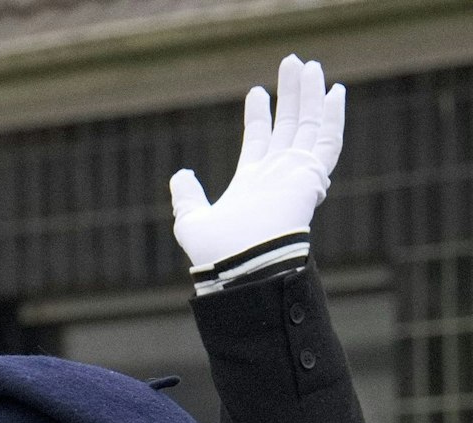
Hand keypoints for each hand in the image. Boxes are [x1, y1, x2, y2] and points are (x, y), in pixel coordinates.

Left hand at [169, 55, 345, 267]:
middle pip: (288, 126)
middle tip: (291, 63)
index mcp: (252, 184)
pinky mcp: (311, 177)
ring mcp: (295, 175)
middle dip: (290, 95)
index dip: (258, 116)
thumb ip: (187, 196)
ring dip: (310, 95)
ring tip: (309, 65)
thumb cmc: (216, 252)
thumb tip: (181, 174)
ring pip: (309, 127)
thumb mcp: (191, 220)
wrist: (239, 265)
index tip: (256, 92)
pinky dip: (332, 117)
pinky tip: (335, 92)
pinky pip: (327, 142)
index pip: (259, 141)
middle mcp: (277, 177)